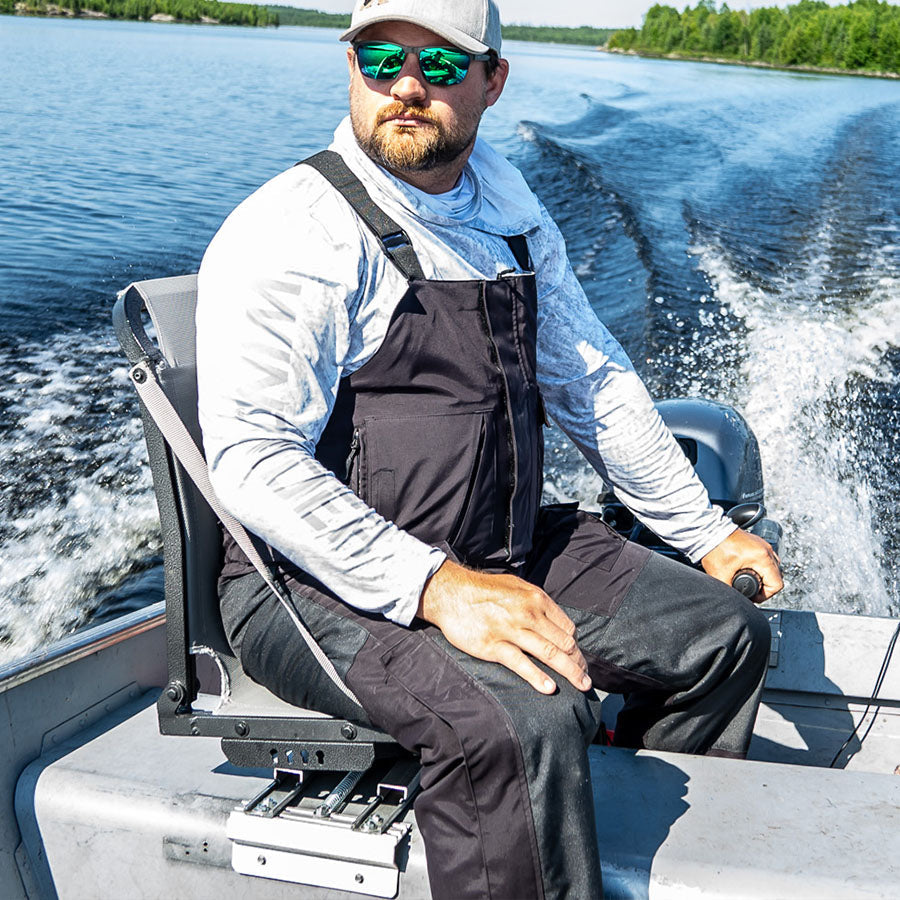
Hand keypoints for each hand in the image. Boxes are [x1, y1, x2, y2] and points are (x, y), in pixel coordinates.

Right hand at [418, 559, 590, 694]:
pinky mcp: (493, 646)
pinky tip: (549, 688)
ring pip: (549, 653)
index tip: (577, 658)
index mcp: (536, 599)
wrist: (450, 592)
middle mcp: (528, 614)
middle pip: (564, 642)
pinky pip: (520, 664)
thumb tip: (554, 620)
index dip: (576, 646)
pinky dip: (537, 677)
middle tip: (585, 678)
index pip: (567, 627)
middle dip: (578, 662)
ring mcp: (511, 630)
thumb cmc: (484, 589)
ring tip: (582, 686)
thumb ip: (536, 602)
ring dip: (570, 672)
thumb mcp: (516, 586)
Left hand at [701, 528, 782, 602]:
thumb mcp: (721, 575)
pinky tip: (748, 570)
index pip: (777, 584)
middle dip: (765, 587)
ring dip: (763, 576)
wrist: (709, 531)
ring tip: (750, 580)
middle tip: (752, 590)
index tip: (754, 596)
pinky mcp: (756, 542)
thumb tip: (735, 600)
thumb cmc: (715, 547)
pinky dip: (760, 566)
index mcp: (762, 557)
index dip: (766, 595)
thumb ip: (730, 590)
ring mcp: (762, 545)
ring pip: (772, 567)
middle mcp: (765, 549)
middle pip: (776, 576)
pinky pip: (765, 558)